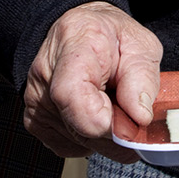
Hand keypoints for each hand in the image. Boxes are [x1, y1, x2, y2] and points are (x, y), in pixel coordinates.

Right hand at [23, 1, 163, 161]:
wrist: (80, 32)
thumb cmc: (112, 38)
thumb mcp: (140, 45)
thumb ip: (143, 79)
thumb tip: (140, 117)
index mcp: (73, 47)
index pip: (72, 95)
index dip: (105, 121)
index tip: (132, 121)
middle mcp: (45, 76)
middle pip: (79, 128)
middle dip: (117, 132)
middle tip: (133, 112)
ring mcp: (36, 101)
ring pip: (78, 142)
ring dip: (105, 136)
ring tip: (111, 104)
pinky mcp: (35, 122)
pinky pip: (71, 146)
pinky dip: (91, 138)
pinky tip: (96, 113)